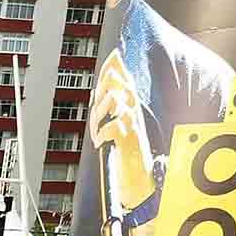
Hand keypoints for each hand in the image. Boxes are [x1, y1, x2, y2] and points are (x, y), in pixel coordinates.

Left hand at [89, 50, 158, 220]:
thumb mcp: (119, 128)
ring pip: (120, 103)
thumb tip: (101, 90)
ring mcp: (134, 128)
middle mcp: (135, 116)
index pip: (126, 83)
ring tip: (97, 124)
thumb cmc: (127, 156)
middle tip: (106, 80)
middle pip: (124, 88)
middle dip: (111, 82)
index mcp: (131, 111)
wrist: (138, 182)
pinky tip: (100, 142)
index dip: (119, 67)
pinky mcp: (130, 143)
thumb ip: (111, 110)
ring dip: (103, 109)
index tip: (114, 53)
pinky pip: (117, 127)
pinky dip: (104, 132)